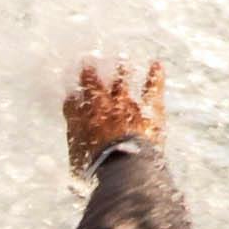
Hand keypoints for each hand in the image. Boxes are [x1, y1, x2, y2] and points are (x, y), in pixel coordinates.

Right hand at [61, 57, 168, 175]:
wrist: (122, 164)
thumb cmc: (96, 168)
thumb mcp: (77, 163)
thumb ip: (77, 156)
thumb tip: (74, 169)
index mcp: (79, 119)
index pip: (72, 103)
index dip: (71, 97)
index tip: (71, 93)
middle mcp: (100, 106)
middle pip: (93, 85)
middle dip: (89, 73)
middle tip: (88, 62)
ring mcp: (124, 104)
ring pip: (121, 81)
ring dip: (121, 70)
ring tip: (122, 59)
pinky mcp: (147, 107)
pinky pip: (151, 87)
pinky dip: (154, 76)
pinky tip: (157, 65)